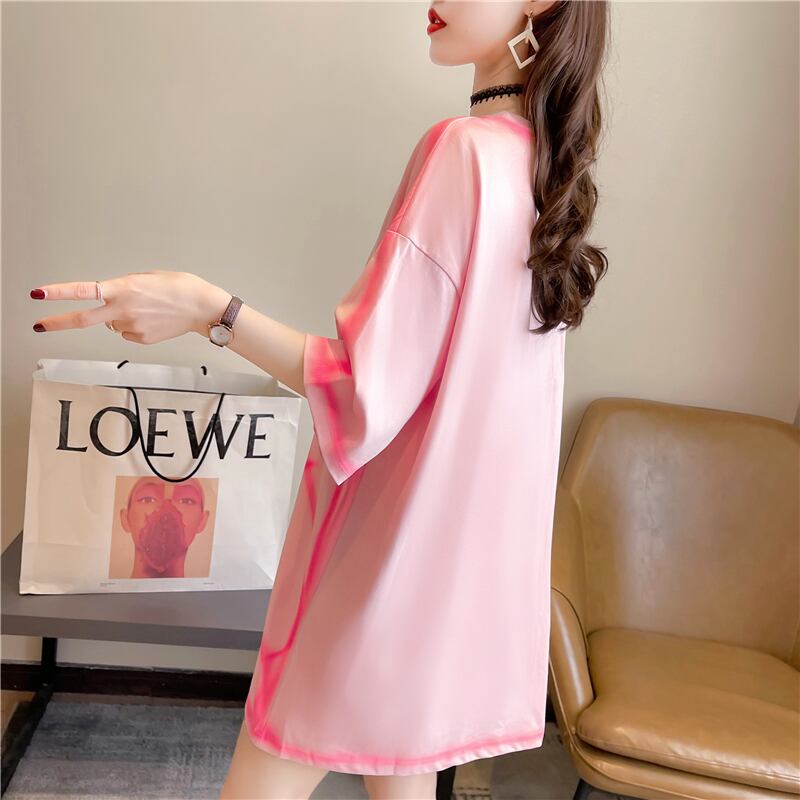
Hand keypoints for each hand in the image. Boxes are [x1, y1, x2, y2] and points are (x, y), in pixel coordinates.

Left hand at [30, 270, 230, 343]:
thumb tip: (112, 301)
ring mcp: (132, 326)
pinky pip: (128, 332)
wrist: (203, 308)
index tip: (39, 294)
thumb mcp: (147, 277)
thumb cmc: (181, 288)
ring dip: (120, 316)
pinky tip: (153, 319)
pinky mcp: (142, 338)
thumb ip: (124, 287)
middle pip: (83, 319)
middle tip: (39, 325)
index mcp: (124, 289)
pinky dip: (135, 326)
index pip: (84, 290)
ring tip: (147, 309)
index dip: (59, 292)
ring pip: (113, 323)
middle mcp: (124, 309)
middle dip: (59, 322)